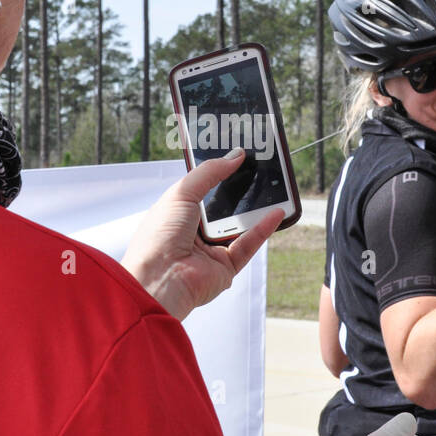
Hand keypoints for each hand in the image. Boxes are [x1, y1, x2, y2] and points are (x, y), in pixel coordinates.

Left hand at [121, 149, 283, 320]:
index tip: (237, 158)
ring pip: (239, 226)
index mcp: (178, 213)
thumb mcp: (181, 193)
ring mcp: (210, 250)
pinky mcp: (226, 267)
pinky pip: (248, 245)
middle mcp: (194, 232)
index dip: (218, 174)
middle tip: (259, 170)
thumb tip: (235, 156)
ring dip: (255, 209)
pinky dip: (263, 229)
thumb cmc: (159, 237)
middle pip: (224, 207)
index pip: (202, 189)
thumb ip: (209, 173)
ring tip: (273, 187)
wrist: (159, 279)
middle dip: (240, 191)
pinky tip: (276, 212)